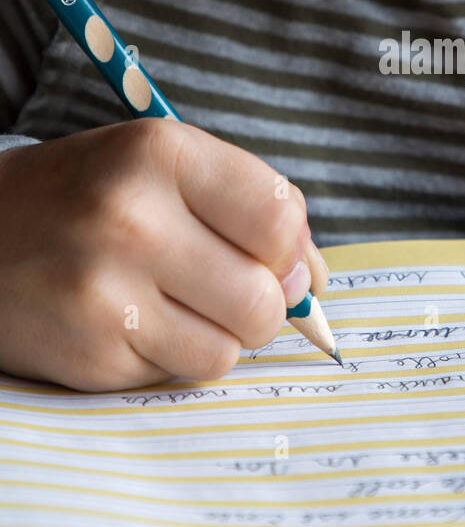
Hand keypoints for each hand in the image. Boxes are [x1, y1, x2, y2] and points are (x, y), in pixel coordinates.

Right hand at [0, 118, 328, 390]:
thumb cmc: (87, 198)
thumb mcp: (160, 169)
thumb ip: (245, 208)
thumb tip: (316, 280)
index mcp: (160, 152)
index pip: (280, 216)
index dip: (292, 249)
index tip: (273, 257)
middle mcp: (132, 217)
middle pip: (266, 294)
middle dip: (262, 303)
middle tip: (224, 289)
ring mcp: (107, 290)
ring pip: (231, 346)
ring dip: (219, 335)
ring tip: (174, 305)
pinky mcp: (89, 352)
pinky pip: (181, 374)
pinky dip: (172, 357)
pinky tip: (134, 325)